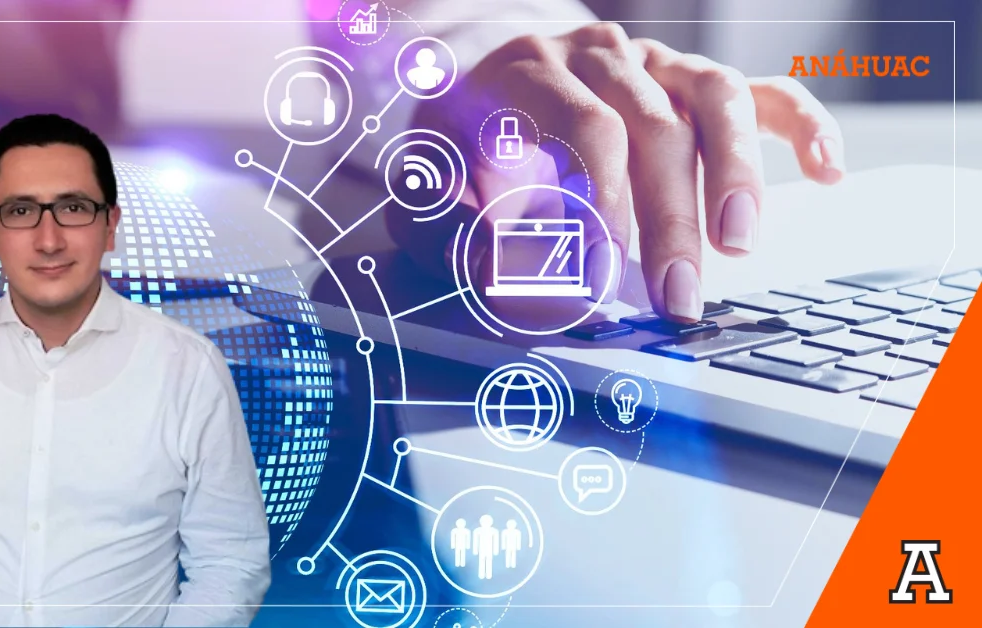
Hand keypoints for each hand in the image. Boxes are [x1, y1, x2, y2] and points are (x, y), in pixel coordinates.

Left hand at [387, 23, 843, 327]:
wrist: (481, 83)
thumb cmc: (457, 146)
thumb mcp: (428, 183)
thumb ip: (451, 228)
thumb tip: (501, 278)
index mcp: (525, 75)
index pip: (584, 133)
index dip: (605, 206)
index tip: (611, 276)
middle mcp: (593, 56)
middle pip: (651, 127)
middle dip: (669, 219)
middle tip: (677, 296)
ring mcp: (649, 63)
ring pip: (712, 101)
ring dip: (734, 175)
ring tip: (739, 245)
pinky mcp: (688, 79)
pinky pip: (757, 91)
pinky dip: (799, 127)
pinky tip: (824, 170)